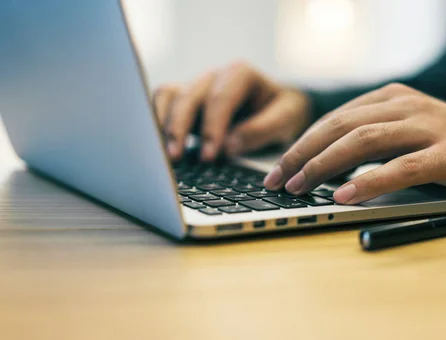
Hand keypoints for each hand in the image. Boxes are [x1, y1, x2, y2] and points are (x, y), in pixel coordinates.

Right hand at [153, 62, 311, 160]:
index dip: (211, 127)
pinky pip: (163, 103)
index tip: (208, 155)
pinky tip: (157, 146)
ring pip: (169, 96)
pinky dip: (156, 122)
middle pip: (188, 96)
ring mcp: (198, 86)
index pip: (220, 98)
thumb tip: (228, 146)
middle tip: (176, 157)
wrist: (280, 106)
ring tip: (164, 155)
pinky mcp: (186, 101)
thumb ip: (261, 130)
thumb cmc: (284, 111)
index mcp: (241, 74)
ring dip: (163, 125)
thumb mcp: (286, 119)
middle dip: (180, 127)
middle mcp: (215, 76)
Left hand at [263, 83, 445, 204]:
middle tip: (275, 180)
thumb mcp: (411, 135)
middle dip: (301, 154)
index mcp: (392, 100)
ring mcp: (430, 127)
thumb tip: (329, 172)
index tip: (277, 169)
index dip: (301, 144)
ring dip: (324, 164)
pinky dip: (370, 181)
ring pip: (364, 140)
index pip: (334, 119)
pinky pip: (402, 166)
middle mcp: (407, 107)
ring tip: (299, 187)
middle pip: (341, 126)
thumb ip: (376, 144)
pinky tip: (345, 195)